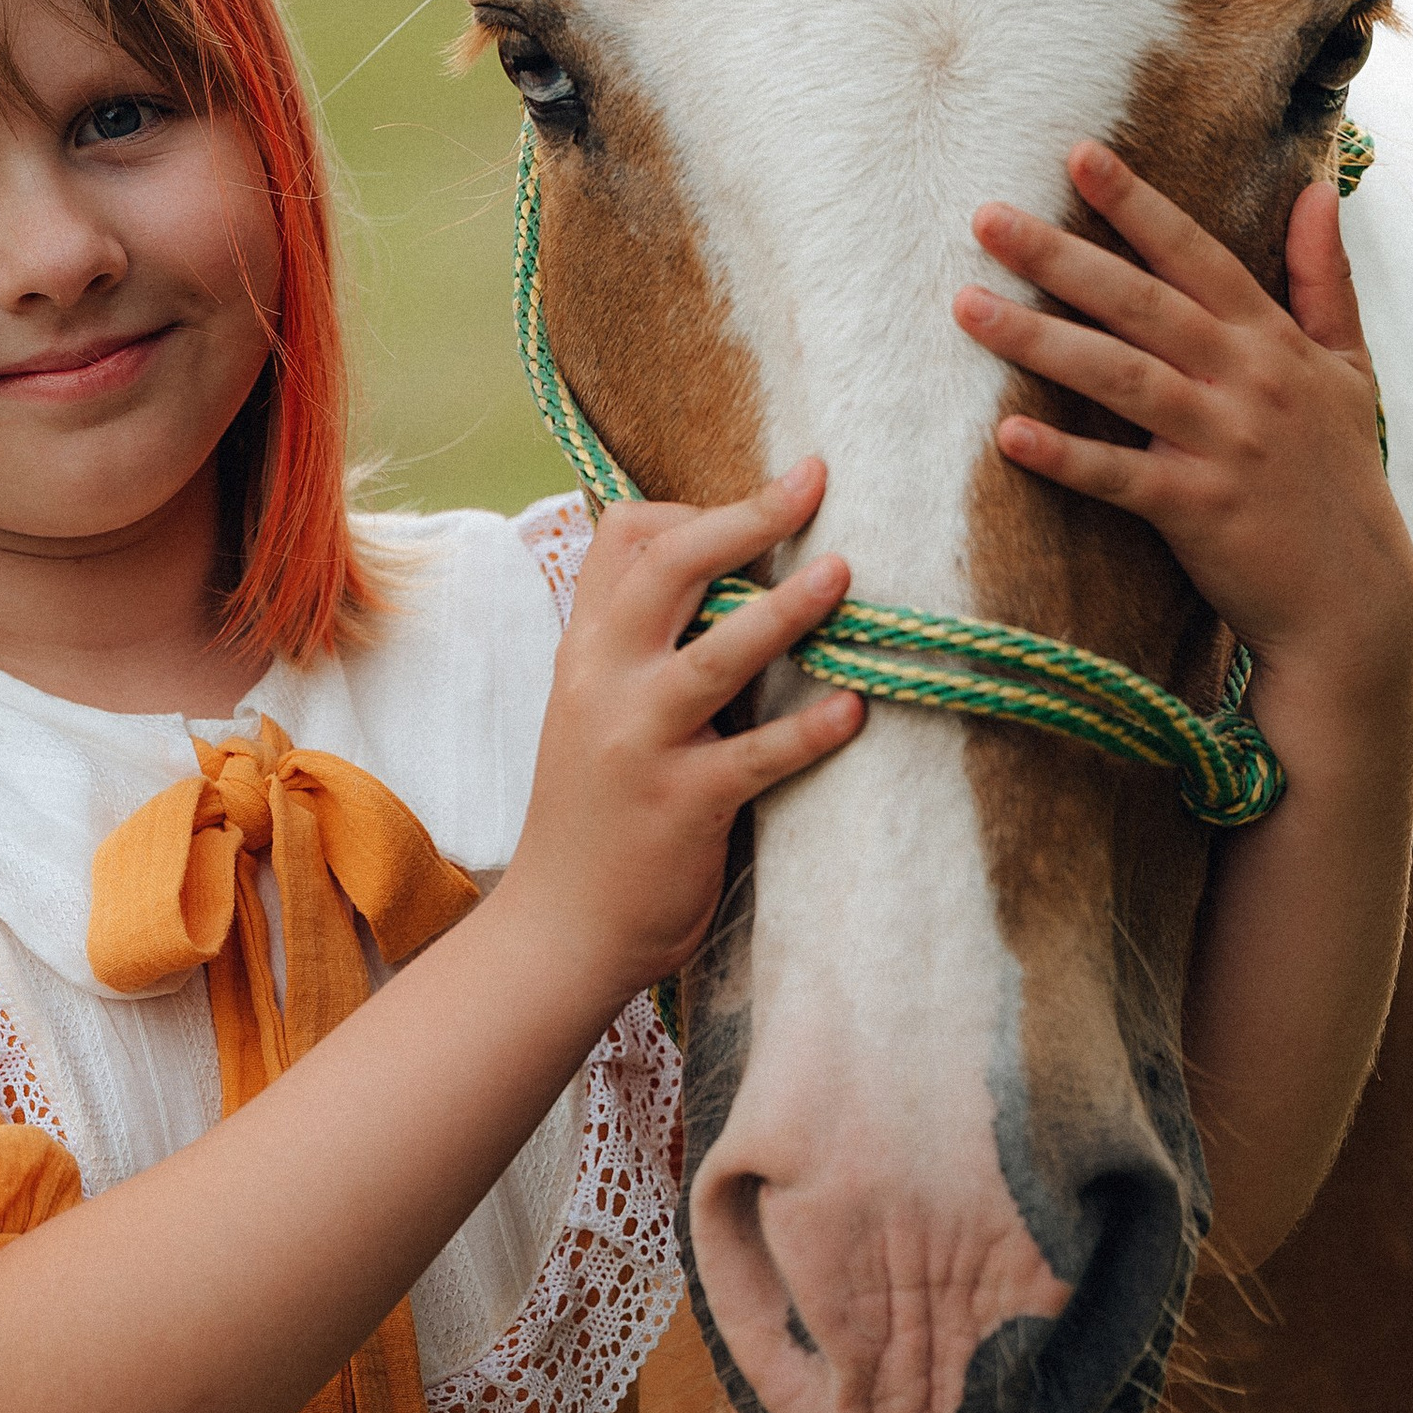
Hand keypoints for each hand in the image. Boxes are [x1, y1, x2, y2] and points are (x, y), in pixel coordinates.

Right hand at [501, 459, 862, 1007]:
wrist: (559, 929)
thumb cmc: (596, 817)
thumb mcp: (598, 714)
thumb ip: (645, 655)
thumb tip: (736, 592)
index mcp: (585, 651)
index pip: (622, 540)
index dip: (691, 511)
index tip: (751, 515)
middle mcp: (603, 682)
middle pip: (667, 567)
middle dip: (745, 517)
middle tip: (813, 482)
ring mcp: (638, 743)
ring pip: (714, 655)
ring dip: (786, 611)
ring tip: (844, 576)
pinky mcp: (681, 805)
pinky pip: (756, 755)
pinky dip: (810, 730)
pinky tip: (853, 710)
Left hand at [957, 145, 1412, 708]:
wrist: (1353, 597)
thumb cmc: (1339, 477)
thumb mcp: (1350, 368)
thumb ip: (1323, 278)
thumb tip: (1317, 187)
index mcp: (1272, 341)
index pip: (1195, 255)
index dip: (1136, 205)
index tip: (1077, 156)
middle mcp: (1246, 381)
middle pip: (1141, 304)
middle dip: (1061, 256)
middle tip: (985, 218)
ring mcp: (1222, 445)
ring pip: (1120, 377)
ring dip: (1039, 340)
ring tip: (967, 307)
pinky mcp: (1197, 511)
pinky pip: (1120, 477)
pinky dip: (1066, 457)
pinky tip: (1007, 435)